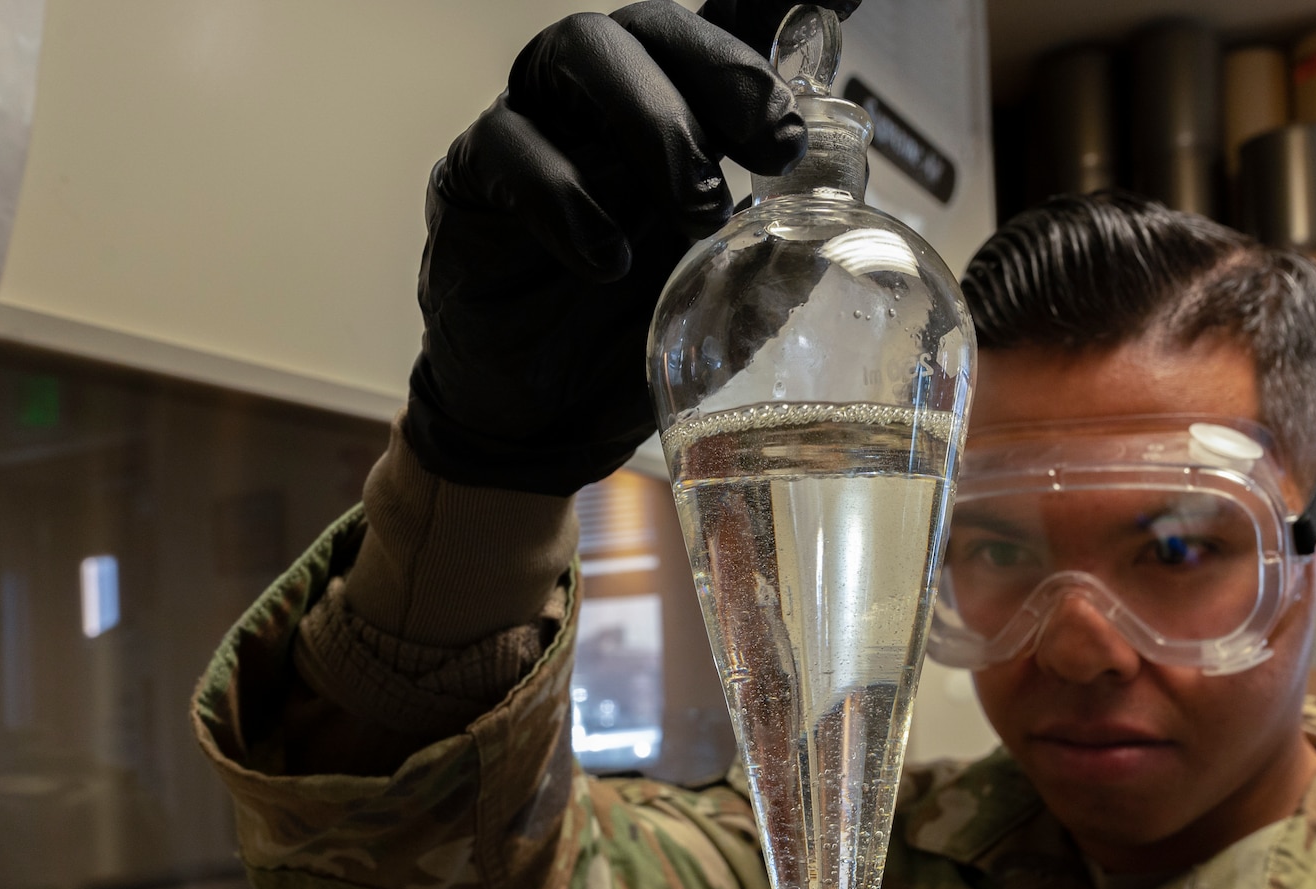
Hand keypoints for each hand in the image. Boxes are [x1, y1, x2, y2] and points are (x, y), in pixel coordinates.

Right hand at [407, 0, 859, 495]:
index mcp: (683, 114)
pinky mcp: (471, 175)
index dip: (780, 3)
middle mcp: (607, 100)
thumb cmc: (642, 336)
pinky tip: (607, 262)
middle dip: (724, 69)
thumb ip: (786, 241)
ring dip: (656, 120)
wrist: (550, 421)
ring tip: (699, 210)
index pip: (730, 28)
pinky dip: (567, 198)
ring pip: (582, 48)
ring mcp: (538, 125)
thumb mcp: (736, 296)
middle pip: (655, 22)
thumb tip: (844, 189)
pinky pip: (509, 145)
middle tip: (774, 142)